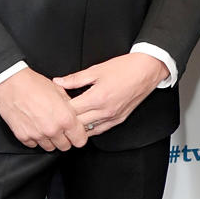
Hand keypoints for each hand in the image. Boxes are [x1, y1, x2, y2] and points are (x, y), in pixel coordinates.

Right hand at [0, 67, 87, 150]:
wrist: (11, 83)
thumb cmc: (34, 84)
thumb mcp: (59, 91)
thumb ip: (69, 106)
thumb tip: (73, 114)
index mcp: (65, 118)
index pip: (80, 140)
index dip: (78, 137)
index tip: (75, 134)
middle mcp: (52, 129)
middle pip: (65, 146)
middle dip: (64, 139)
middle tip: (60, 129)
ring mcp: (37, 135)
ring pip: (49, 148)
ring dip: (50, 140)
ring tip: (45, 127)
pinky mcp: (23, 136)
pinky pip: (33, 145)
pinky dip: (35, 138)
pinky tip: (34, 127)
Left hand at [54, 53, 168, 134]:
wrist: (147, 70)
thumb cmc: (124, 68)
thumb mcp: (96, 70)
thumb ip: (75, 79)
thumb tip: (58, 82)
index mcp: (97, 98)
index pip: (71, 110)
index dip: (59, 107)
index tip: (53, 103)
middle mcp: (105, 111)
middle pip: (77, 123)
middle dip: (65, 119)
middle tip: (56, 113)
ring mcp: (112, 117)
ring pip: (87, 130)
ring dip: (76, 126)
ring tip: (67, 121)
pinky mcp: (119, 120)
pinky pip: (99, 130)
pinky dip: (89, 129)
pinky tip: (82, 125)